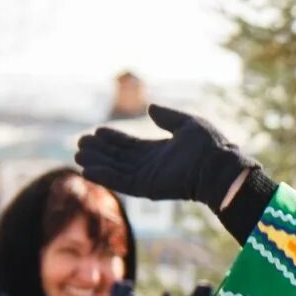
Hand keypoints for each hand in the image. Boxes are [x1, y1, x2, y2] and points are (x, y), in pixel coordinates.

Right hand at [75, 104, 258, 207]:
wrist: (218, 165)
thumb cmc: (209, 145)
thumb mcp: (187, 123)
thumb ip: (167, 116)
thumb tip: (149, 107)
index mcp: (161, 151)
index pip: (131, 145)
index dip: (114, 139)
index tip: (97, 131)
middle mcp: (153, 165)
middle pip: (120, 157)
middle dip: (100, 150)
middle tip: (80, 142)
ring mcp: (149, 177)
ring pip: (116, 170)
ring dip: (97, 163)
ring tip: (78, 155)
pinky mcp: (147, 188)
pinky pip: (121, 183)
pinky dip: (104, 177)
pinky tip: (86, 171)